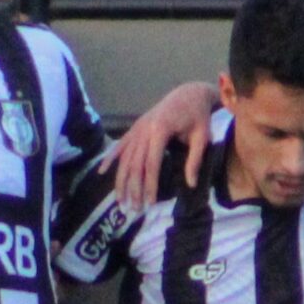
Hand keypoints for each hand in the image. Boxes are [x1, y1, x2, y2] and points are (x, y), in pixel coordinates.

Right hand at [113, 80, 217, 210]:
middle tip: (134, 209)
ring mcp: (137, 127)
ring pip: (124, 157)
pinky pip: (120, 145)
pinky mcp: (135, 127)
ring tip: (120, 201)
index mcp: (160, 129)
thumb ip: (195, 160)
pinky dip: (110, 158)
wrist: (189, 93)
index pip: (151, 164)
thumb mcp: (201, 137)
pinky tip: (101, 172)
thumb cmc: (198, 116)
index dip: (150, 185)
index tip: (151, 203)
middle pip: (134, 164)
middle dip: (133, 188)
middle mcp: (144, 129)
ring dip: (121, 180)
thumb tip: (191, 184)